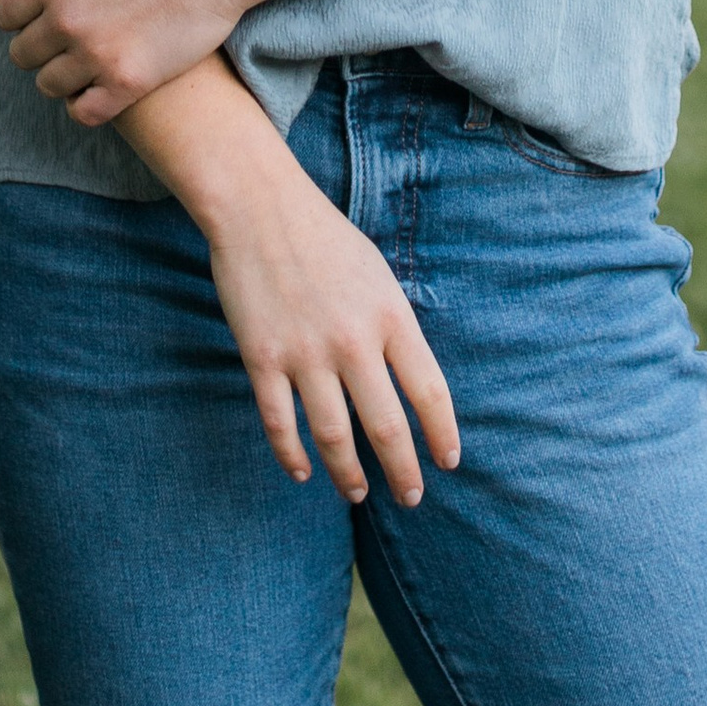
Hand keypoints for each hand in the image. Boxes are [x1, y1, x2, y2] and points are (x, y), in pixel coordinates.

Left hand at [0, 0, 276, 122]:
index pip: (4, 15)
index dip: (19, 15)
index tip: (40, 14)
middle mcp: (65, 20)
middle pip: (22, 54)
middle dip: (38, 46)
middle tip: (66, 38)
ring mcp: (94, 54)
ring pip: (48, 85)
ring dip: (60, 75)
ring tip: (84, 61)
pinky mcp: (126, 82)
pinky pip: (83, 112)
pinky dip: (83, 104)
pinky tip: (98, 88)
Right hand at [198, 145, 460, 506]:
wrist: (259, 207)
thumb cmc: (325, 239)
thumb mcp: (379, 276)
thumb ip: (395, 328)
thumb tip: (412, 383)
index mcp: (390, 316)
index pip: (430, 392)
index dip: (443, 435)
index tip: (448, 462)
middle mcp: (353, 341)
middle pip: (387, 428)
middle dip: (404, 473)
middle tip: (411, 497)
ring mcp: (305, 353)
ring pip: (334, 438)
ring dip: (349, 476)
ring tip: (358, 494)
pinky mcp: (262, 359)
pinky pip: (280, 424)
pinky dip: (292, 457)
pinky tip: (303, 472)